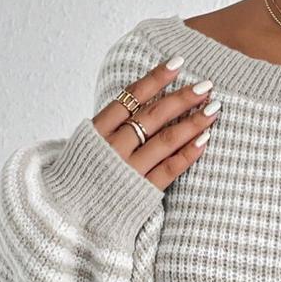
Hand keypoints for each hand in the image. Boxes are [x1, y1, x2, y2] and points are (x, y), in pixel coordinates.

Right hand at [92, 59, 221, 190]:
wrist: (67, 218)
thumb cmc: (80, 179)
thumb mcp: (86, 146)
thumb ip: (109, 126)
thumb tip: (135, 103)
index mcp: (97, 131)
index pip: (130, 97)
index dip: (155, 78)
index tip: (177, 63)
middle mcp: (113, 147)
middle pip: (152, 115)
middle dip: (182, 97)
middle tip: (206, 85)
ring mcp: (128, 169)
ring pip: (165, 139)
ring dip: (192, 122)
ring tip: (213, 109)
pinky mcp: (142, 191)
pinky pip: (169, 169)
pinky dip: (188, 153)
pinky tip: (205, 139)